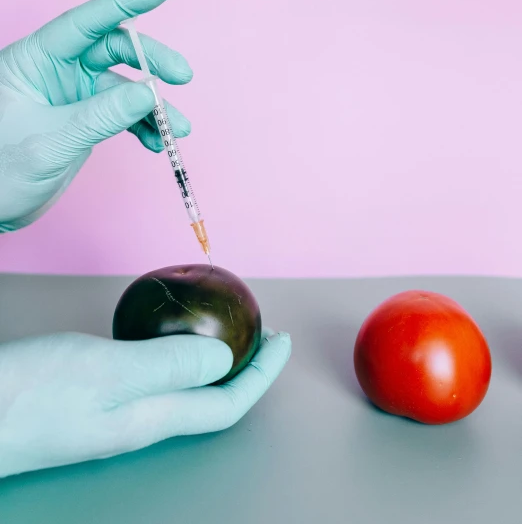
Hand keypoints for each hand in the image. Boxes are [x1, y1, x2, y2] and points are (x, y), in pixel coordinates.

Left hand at [0, 0, 190, 230]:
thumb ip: (101, 116)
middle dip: (153, 62)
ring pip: (126, 85)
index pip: (86, 21)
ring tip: (178, 130)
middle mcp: (56, 70)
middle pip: (115, 49)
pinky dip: (145, 126)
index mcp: (35, 59)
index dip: (126, 2)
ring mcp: (73, 93)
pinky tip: (157, 142)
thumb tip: (151, 92)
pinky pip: (124, 113)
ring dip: (155, 105)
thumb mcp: (50, 142)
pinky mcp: (85, 118)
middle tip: (182, 77)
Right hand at [0, 329, 290, 476]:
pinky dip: (170, 352)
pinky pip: (149, 374)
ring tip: (221, 330)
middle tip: (259, 332)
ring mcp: (114, 410)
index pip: (226, 404)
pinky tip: (158, 333)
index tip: (282, 340)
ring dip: (209, 359)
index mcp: (152, 418)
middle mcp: (139, 420)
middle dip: (243, 366)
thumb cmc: (32, 395)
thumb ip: (169, 364)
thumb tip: (226, 360)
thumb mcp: (109, 370)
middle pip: (209, 399)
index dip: (262, 375)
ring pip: (180, 387)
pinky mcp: (91, 397)